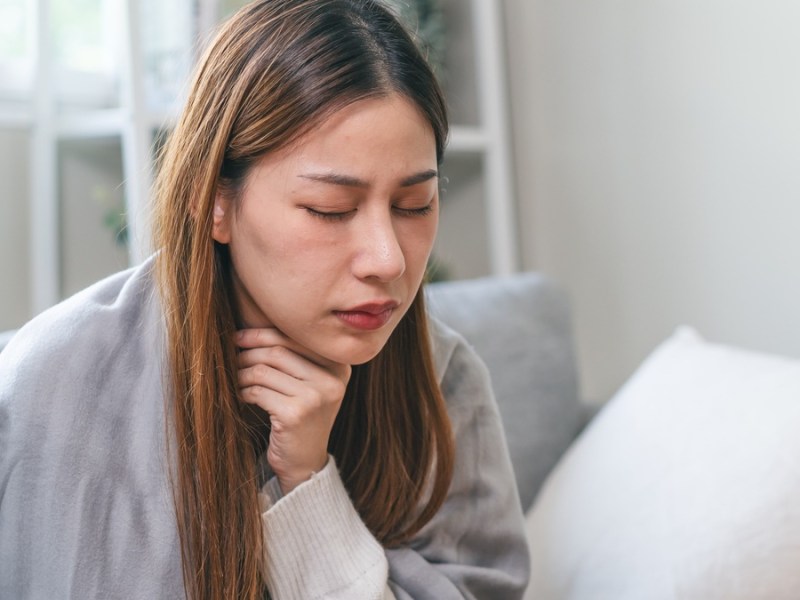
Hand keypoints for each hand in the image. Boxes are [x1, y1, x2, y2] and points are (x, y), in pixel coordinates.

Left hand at [236, 328, 351, 494]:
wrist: (305, 462)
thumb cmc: (300, 416)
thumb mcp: (308, 384)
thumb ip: (293, 357)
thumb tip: (250, 329)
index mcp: (339, 365)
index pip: (296, 337)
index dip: (262, 334)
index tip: (240, 337)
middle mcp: (333, 378)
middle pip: (278, 351)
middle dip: (249, 352)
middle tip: (232, 357)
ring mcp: (317, 396)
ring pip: (265, 370)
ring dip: (242, 373)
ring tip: (236, 378)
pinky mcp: (296, 414)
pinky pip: (259, 391)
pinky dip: (244, 391)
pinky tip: (242, 396)